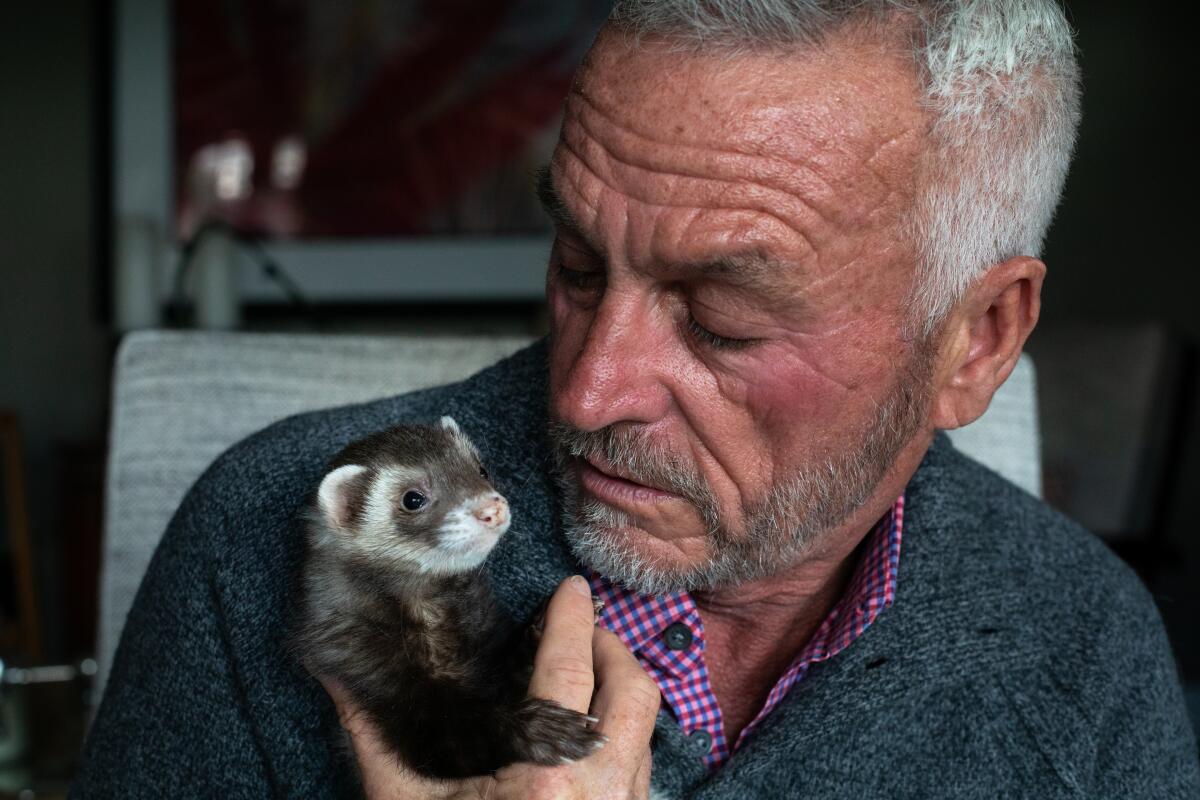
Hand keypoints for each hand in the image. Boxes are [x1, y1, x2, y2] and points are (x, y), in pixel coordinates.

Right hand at [323, 575, 661, 798]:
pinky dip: (624, 734)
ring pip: (647, 728)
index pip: (570, 669)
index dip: (572, 618)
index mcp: (548, 777)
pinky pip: (644, 766)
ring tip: (585, 676)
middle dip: (612, 646)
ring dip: (621, 690)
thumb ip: (376, 741)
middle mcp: (601, 790)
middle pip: (633, 688)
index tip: (571, 588)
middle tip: (581, 630)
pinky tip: (588, 738)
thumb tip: (339, 682)